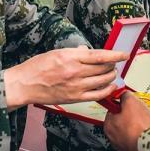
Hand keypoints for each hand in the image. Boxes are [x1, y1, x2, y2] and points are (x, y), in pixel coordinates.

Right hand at [4, 46, 126, 108]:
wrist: (25, 85)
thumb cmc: (37, 67)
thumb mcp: (56, 52)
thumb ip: (75, 53)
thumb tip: (89, 52)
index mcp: (70, 57)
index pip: (99, 56)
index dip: (115, 55)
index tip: (124, 54)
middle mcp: (75, 72)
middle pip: (103, 68)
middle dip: (113, 65)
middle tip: (115, 63)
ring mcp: (76, 86)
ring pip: (103, 81)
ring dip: (111, 76)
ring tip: (112, 73)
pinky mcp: (75, 98)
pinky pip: (97, 95)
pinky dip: (107, 90)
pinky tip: (110, 86)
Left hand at [104, 91, 149, 150]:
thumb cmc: (139, 126)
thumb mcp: (131, 102)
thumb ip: (125, 96)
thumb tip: (124, 94)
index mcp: (108, 125)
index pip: (113, 109)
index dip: (123, 104)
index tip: (130, 103)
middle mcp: (112, 137)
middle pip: (121, 120)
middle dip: (131, 115)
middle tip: (140, 112)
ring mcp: (123, 146)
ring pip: (129, 130)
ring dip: (137, 125)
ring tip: (146, 122)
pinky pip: (137, 139)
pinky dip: (141, 135)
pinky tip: (147, 131)